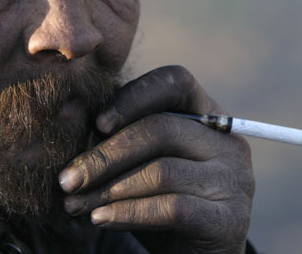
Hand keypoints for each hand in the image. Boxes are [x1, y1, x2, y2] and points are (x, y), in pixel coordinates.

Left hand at [59, 66, 254, 253]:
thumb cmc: (160, 198)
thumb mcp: (141, 162)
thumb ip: (117, 138)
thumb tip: (68, 118)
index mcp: (206, 114)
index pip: (174, 82)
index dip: (132, 97)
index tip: (97, 125)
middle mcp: (226, 143)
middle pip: (160, 130)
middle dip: (105, 155)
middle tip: (67, 179)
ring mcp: (233, 180)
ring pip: (160, 171)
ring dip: (107, 189)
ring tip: (74, 204)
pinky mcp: (229, 220)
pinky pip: (171, 208)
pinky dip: (127, 213)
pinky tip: (100, 219)